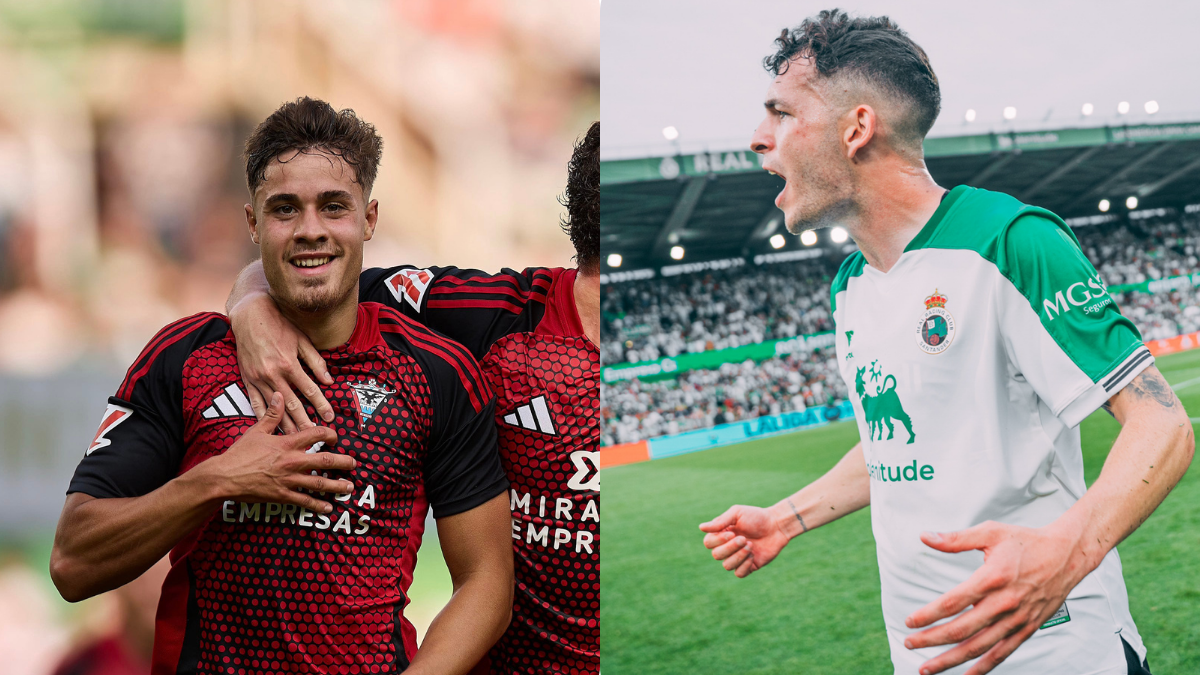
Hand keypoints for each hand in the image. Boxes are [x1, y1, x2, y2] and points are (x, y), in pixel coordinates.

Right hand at [198, 393, 355, 513]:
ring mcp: (288, 480)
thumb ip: (272, 414)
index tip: (336, 438)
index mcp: (287, 443)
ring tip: (349, 487)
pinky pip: (304, 501)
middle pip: (326, 460)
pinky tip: (328, 507)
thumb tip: (279, 395)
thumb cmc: (239, 453)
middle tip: (354, 464)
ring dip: (337, 486)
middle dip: (343, 462)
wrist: (223, 477)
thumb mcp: (256, 431)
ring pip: (319, 483)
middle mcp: (292, 461)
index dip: (331, 434)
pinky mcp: (282, 495)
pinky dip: (317, 505)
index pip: (317, 434)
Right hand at [229, 290, 334, 431]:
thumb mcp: (301, 339)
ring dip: (285, 424)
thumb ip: (315, 361)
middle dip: (305, 422)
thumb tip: (329, 380)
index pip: (310, 390)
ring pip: (274, 407)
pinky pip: (255, 402)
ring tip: (295, 438)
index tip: (330, 417)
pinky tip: (270, 428)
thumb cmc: (279, 325)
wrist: (249, 315)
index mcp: (289, 363)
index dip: (321, 405)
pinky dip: (262, 416)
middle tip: (315, 438)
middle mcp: (273, 373)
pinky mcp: (247, 379)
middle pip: (293, 404)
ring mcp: (258, 378)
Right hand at [699, 505, 790, 577]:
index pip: (708, 543)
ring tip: (750, 545)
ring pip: (726, 566)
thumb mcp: (737, 513)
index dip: (718, 540)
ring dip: (739, 556)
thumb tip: (701, 528)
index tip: (732, 532)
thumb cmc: (756, 517)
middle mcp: (727, 547)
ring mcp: (737, 558)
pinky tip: (753, 555)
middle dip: (730, 547)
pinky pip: (739, 573)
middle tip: (744, 538)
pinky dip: (744, 565)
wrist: (776, 526)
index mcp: (721, 534)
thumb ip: (720, 522)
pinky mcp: (748, 566)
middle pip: (716, 555)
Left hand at [903, 521, 1086, 674]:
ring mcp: (1017, 619)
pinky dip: (983, 667)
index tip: (909, 621)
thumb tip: (924, 537)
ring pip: (979, 647)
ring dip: (951, 659)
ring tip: (928, 668)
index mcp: (992, 578)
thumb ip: (956, 539)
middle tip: (909, 644)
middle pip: (961, 629)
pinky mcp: (1027, 628)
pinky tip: (966, 673)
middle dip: (932, 639)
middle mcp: (1004, 603)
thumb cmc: (1027, 541)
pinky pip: (1002, 653)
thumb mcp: (990, 532)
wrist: (1067, 555)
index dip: (928, 614)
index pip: (952, 603)